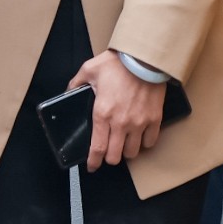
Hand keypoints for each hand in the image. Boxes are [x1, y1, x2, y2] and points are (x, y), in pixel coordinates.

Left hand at [69, 50, 165, 170]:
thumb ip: (76, 83)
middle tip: (109, 152)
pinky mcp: (154, 119)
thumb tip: (68, 91)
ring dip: (127, 151)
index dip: (93, 162)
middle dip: (110, 158)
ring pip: (132, 152)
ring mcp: (139, 123)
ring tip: (124, 144)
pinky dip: (145, 143)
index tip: (92, 166)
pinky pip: (150, 141)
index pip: (97, 148)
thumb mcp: (90, 70)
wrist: (144, 58)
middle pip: (115, 156)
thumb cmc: (118, 63)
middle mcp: (120, 122)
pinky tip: (140, 137)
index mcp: (102, 113)